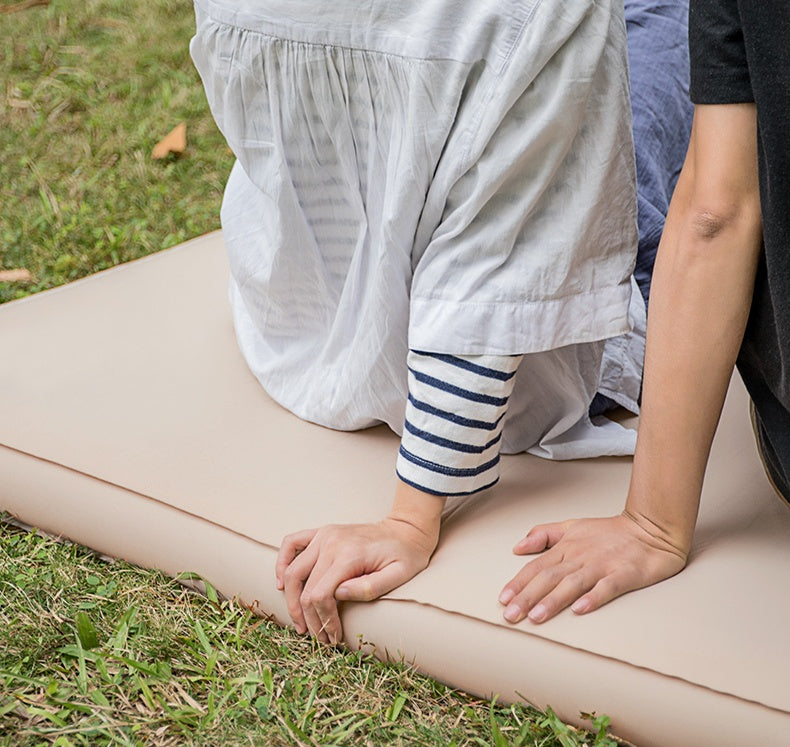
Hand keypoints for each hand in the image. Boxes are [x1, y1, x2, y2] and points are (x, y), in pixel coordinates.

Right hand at [275, 517, 437, 643]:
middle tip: (318, 638)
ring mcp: (324, 535)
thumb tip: (339, 595)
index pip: (321, 594)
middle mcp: (331, 542)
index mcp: (349, 555)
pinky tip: (281, 583)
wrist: (405, 529)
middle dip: (308, 618)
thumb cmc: (406, 555)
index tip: (333, 637)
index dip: (323, 621)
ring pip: (293, 570)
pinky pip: (291, 543)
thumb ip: (370, 587)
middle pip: (304, 587)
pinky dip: (282, 562)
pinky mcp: (322, 532)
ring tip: (299, 621)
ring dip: (291, 599)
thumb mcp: (399, 575)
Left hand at [497, 512, 688, 623]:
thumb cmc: (611, 532)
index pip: (537, 566)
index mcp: (567, 546)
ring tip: (536, 616)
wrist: (651, 528)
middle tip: (511, 615)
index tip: (503, 598)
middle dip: (528, 597)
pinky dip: (593, 597)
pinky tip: (580, 610)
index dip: (519, 582)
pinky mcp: (625, 574)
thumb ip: (544, 535)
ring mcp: (603, 565)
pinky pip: (607, 587)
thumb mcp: (572, 526)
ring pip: (573, 583)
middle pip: (549, 577)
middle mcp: (581, 556)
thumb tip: (518, 546)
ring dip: (553, 600)